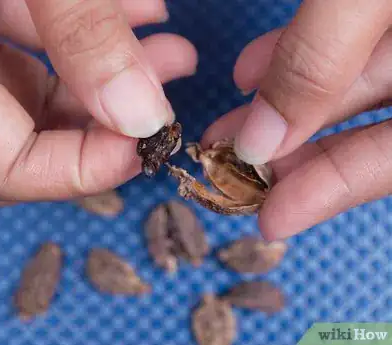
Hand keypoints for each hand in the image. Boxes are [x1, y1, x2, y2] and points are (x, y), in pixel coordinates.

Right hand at [0, 0, 196, 204]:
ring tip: (171, 49)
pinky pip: (29, 42)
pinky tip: (136, 12)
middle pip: (27, 137)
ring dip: (111, 77)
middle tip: (167, 95)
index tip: (150, 139)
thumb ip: (80, 32)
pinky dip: (84, 37)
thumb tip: (139, 113)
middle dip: (108, 123)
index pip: (4, 168)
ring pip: (38, 88)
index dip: (83, 169)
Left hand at [204, 0, 391, 238]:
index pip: (390, 160)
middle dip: (291, 148)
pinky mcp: (371, 11)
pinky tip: (248, 69)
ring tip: (226, 125)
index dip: (332, 191)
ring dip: (280, 105)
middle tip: (230, 165)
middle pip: (365, 127)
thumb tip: (262, 141)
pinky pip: (337, 41)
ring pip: (345, 84)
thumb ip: (321, 59)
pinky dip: (293, 56)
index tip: (270, 220)